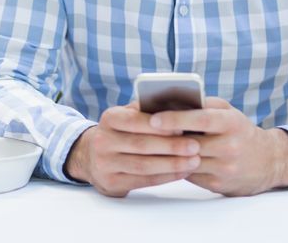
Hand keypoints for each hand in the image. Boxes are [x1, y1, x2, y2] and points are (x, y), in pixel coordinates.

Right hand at [65, 100, 203, 197]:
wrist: (92, 157)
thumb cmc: (120, 133)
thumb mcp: (125, 116)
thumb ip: (146, 111)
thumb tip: (176, 105)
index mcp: (109, 119)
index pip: (135, 120)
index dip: (159, 125)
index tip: (183, 126)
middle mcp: (103, 141)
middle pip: (141, 144)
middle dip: (172, 146)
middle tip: (195, 146)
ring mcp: (105, 164)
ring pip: (144, 165)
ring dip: (173, 164)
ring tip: (194, 161)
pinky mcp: (112, 182)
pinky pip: (144, 181)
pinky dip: (166, 177)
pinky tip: (182, 172)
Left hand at [149, 97, 287, 195]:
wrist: (268, 161)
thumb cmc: (238, 129)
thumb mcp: (226, 111)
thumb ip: (201, 105)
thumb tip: (167, 99)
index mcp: (231, 123)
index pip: (201, 119)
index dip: (176, 119)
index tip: (153, 118)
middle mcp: (230, 146)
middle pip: (190, 144)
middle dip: (164, 139)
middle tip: (139, 133)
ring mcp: (225, 168)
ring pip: (186, 162)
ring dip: (166, 154)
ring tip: (145, 144)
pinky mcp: (219, 185)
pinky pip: (189, 175)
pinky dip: (174, 166)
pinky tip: (160, 158)